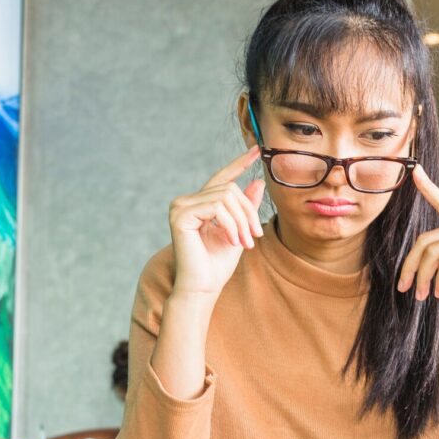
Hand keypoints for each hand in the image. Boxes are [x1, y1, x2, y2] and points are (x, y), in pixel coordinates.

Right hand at [168, 146, 264, 295]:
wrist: (203, 288)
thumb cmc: (217, 265)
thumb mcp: (239, 231)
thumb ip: (245, 207)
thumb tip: (257, 181)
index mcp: (198, 204)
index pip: (221, 178)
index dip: (239, 164)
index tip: (256, 150)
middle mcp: (186, 201)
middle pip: (229, 188)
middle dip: (248, 212)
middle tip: (256, 236)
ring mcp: (180, 206)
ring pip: (225, 196)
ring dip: (242, 220)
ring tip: (246, 243)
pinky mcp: (180, 214)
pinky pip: (217, 207)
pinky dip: (231, 224)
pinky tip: (232, 240)